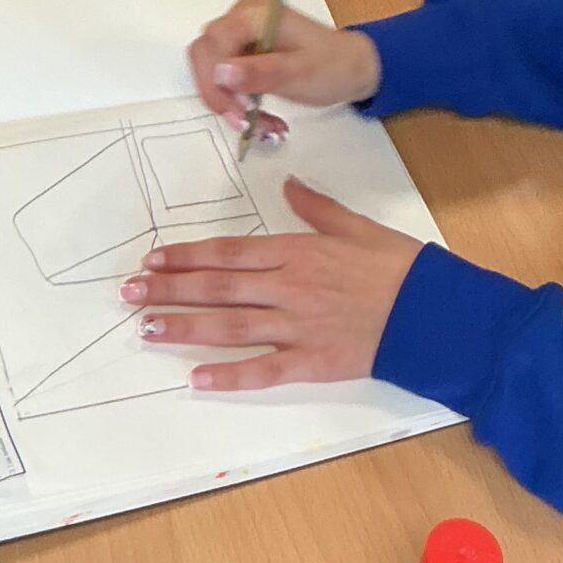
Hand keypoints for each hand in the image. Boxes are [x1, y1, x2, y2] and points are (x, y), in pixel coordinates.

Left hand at [119, 178, 419, 391]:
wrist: (434, 311)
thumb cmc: (400, 266)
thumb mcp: (357, 225)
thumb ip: (317, 208)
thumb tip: (288, 183)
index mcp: (297, 251)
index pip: (228, 253)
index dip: (187, 256)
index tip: (153, 259)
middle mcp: (288, 287)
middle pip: (218, 288)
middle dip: (169, 290)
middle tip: (128, 294)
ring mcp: (297, 327)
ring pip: (230, 327)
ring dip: (185, 328)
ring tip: (147, 329)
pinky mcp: (313, 362)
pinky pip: (263, 371)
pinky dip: (229, 376)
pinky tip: (196, 379)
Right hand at [187, 0, 382, 124]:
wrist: (355, 67)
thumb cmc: (334, 66)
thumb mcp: (300, 73)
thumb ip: (260, 72)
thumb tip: (222, 73)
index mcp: (257, 14)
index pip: (213, 42)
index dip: (216, 79)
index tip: (239, 108)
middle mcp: (245, 17)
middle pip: (206, 55)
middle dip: (219, 93)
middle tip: (244, 121)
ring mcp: (244, 33)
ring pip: (212, 69)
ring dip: (228, 101)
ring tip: (255, 122)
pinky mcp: (246, 50)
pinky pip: (225, 76)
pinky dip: (236, 100)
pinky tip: (257, 115)